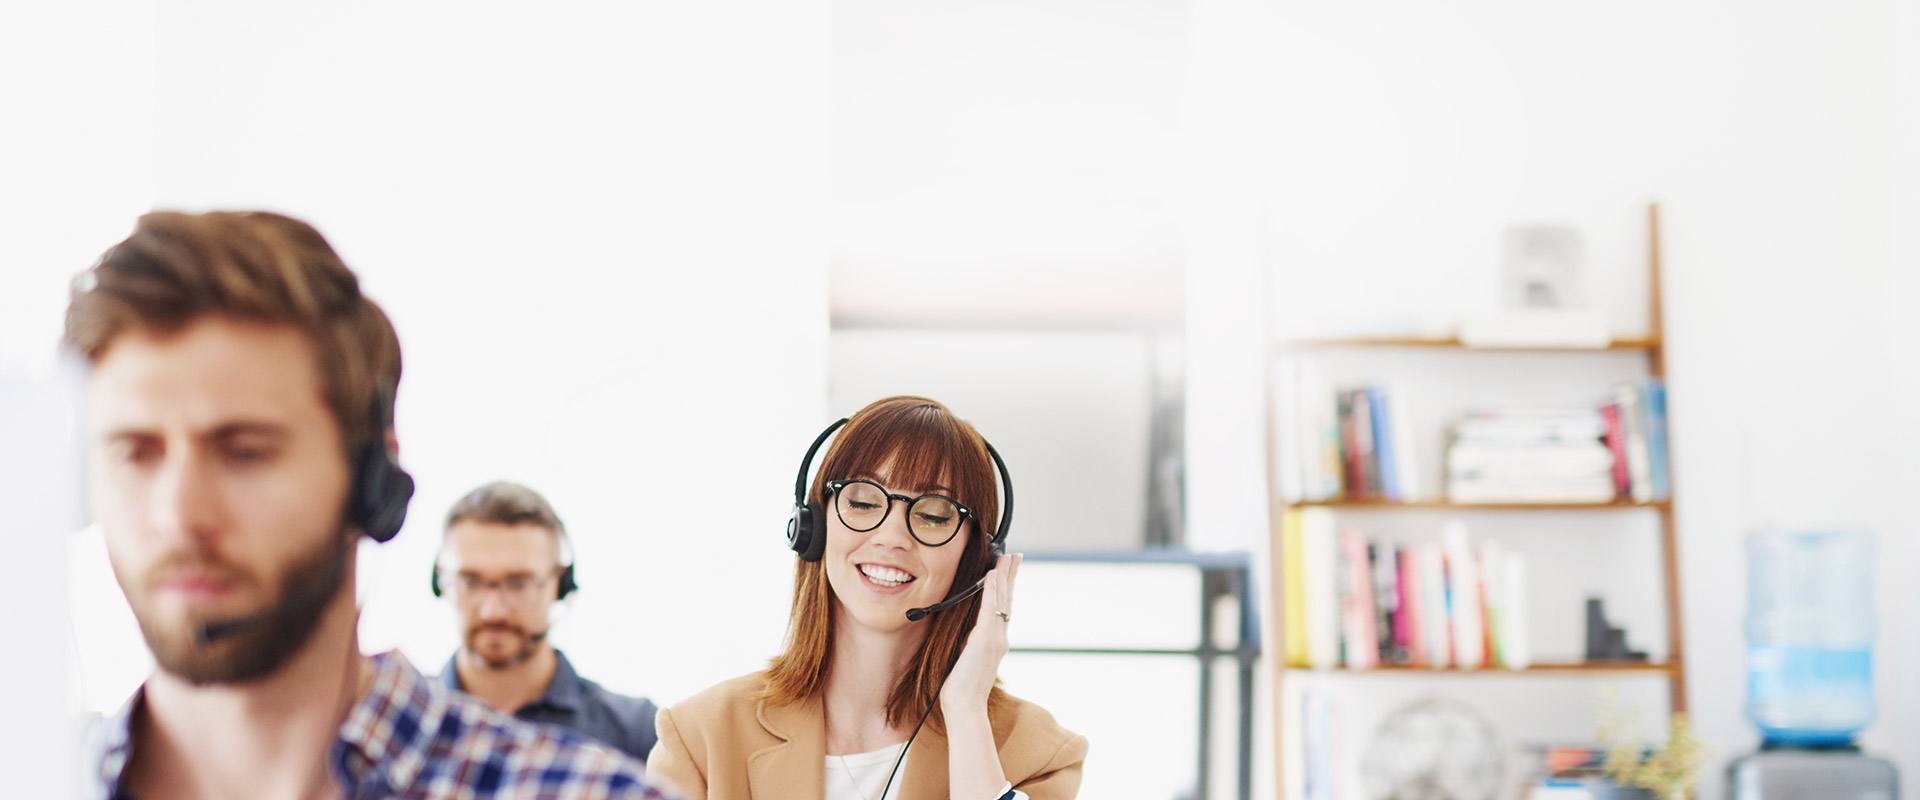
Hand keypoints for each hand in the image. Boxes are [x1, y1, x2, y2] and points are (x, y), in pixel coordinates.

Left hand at [940, 552, 1020, 714]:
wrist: (965, 707)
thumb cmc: (961, 688)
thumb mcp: (966, 660)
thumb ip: (971, 644)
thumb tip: (968, 634)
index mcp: (994, 642)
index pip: (1002, 609)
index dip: (1005, 588)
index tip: (1007, 569)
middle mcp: (999, 638)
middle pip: (1007, 600)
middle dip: (1010, 576)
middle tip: (1015, 556)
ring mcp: (994, 639)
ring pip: (1001, 601)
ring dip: (1003, 578)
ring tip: (1006, 558)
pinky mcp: (985, 641)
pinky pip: (990, 610)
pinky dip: (992, 591)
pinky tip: (992, 576)